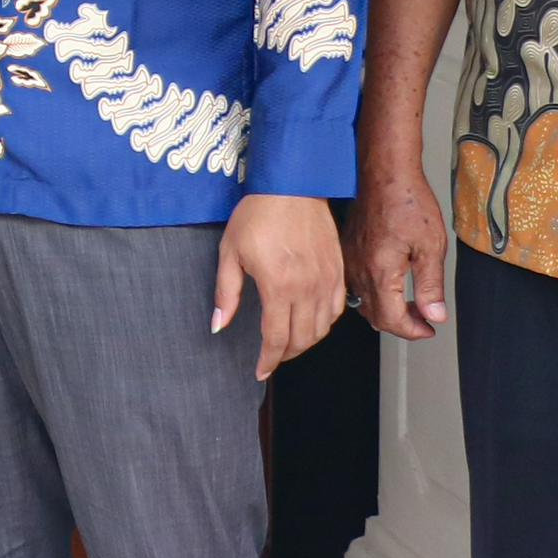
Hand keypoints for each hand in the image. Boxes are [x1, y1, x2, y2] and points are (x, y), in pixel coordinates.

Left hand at [214, 193, 345, 378]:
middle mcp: (307, 288)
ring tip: (289, 343)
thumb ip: (226, 293)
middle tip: (272, 358)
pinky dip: (325, 323)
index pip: (276, 339)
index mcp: (278, 287)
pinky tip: (312, 322)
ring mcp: (327, 281)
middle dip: (285, 354)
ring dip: (306, 342)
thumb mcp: (230, 252)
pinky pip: (338, 309)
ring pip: (322, 328)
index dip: (268, 361)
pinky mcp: (338, 271)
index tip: (260, 371)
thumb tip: (219, 324)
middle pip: (301, 339)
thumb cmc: (258, 214)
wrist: (292, 186)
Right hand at [345, 163, 453, 341]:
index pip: (392, 319)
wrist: (384, 173)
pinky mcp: (347, 250)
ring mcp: (350, 260)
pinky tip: (389, 285)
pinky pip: (355, 285)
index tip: (429, 329)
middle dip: (401, 324)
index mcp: (380, 271)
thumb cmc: (407, 201)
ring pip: (363, 302)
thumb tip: (434, 315)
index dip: (413, 331)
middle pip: (375, 316)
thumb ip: (431, 285)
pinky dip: (373, 295)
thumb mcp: (431, 246)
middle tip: (423, 320)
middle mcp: (359, 270)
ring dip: (386, 310)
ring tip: (409, 305)